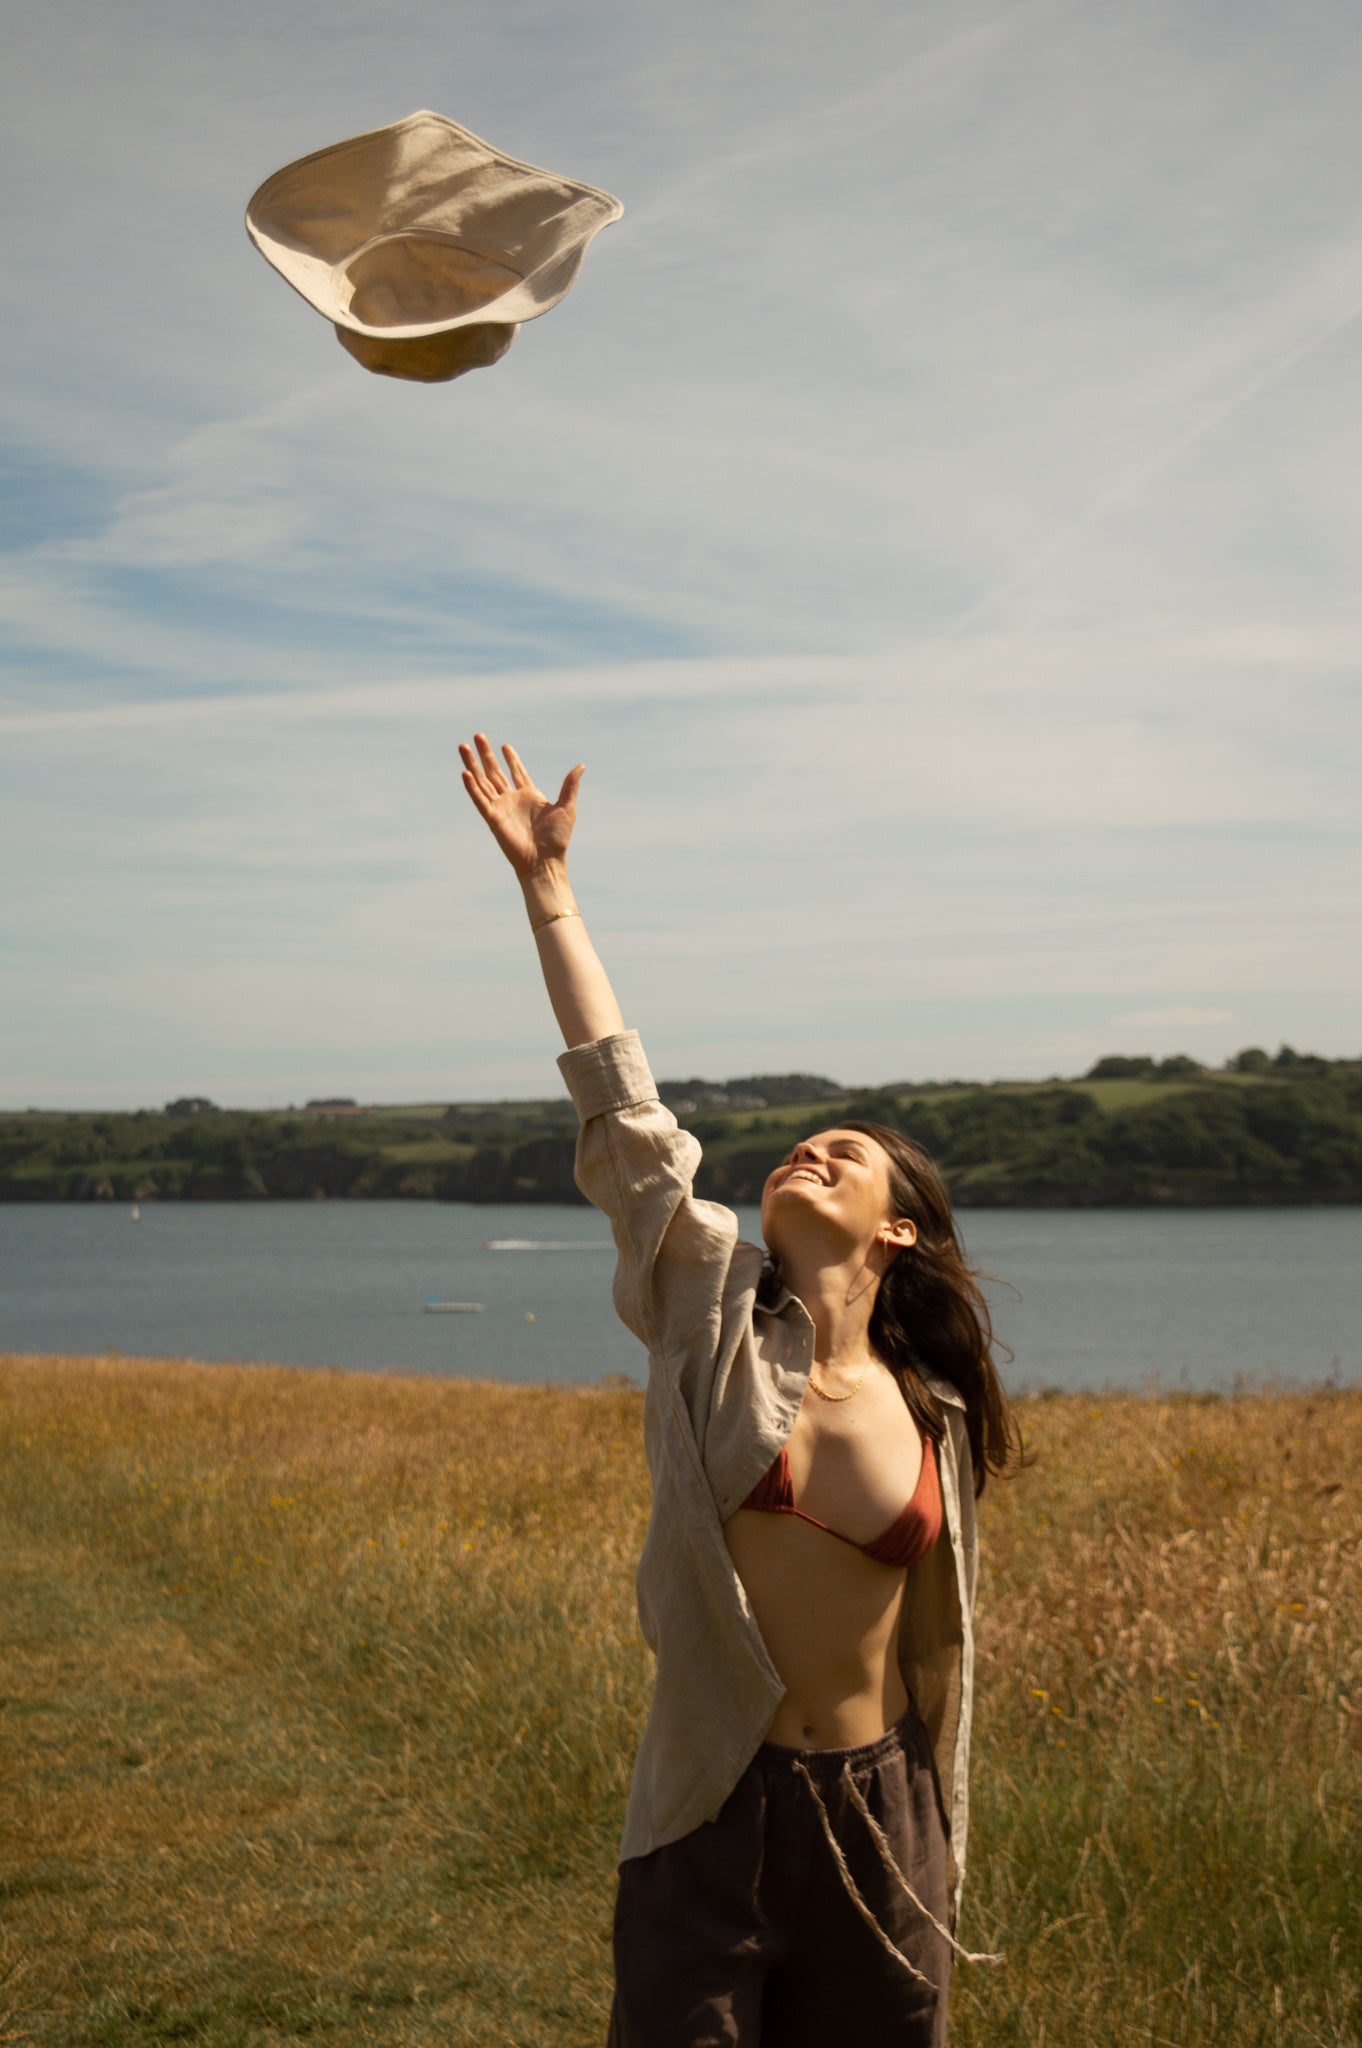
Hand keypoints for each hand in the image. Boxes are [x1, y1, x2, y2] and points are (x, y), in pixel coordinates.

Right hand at [458, 733, 584, 876]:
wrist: (544, 861)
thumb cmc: (557, 838)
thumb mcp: (567, 807)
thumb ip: (570, 785)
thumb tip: (581, 765)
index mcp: (529, 795)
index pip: (517, 772)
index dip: (511, 759)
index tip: (505, 746)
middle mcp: (512, 799)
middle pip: (495, 772)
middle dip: (486, 754)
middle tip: (478, 736)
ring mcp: (501, 808)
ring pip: (483, 781)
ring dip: (473, 764)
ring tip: (463, 746)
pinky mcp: (492, 818)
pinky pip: (479, 799)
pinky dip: (472, 786)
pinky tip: (466, 772)